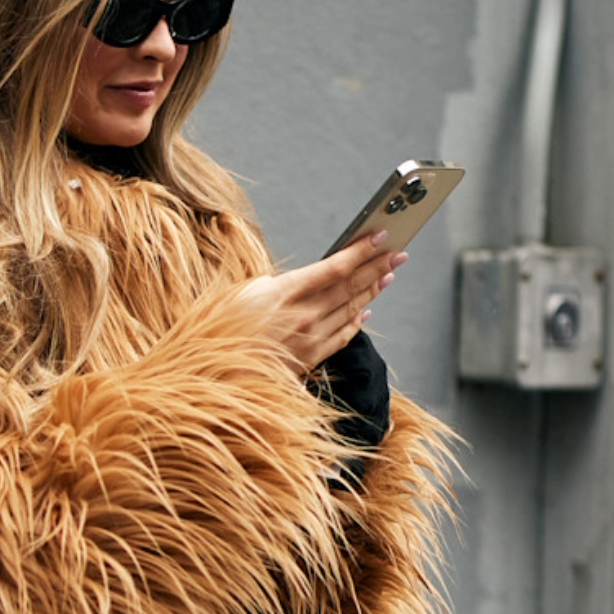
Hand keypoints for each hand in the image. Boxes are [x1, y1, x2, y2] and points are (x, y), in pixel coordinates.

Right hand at [234, 231, 407, 371]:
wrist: (216, 377)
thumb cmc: (223, 330)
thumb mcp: (242, 294)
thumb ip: (277, 284)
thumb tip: (304, 280)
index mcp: (282, 292)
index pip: (333, 267)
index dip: (361, 251)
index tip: (380, 236)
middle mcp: (302, 315)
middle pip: (350, 286)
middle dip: (377, 266)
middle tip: (398, 252)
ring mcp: (309, 339)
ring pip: (351, 309)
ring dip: (372, 290)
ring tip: (388, 274)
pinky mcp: (310, 359)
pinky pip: (342, 336)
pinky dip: (357, 321)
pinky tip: (365, 311)